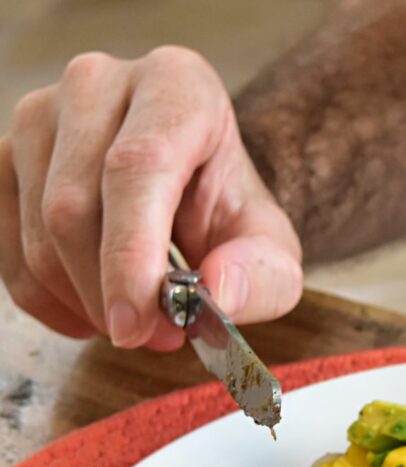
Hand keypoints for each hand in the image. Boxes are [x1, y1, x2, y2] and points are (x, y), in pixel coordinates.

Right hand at [0, 46, 302, 349]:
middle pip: (73, 205)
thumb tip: (221, 291)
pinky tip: (92, 314)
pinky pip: (7, 245)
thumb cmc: (231, 214)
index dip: (129, 256)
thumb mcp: (273, 252)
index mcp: (177, 87)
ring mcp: (43, 115)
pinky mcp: (9, 158)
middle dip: (108, 292)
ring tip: (139, 323)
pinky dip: (48, 300)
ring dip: (84, 301)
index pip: (135, 169)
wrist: (201, 192)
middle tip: (155, 336)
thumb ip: (261, 275)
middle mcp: (99, 84)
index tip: (136, 324)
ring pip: (37, 230)